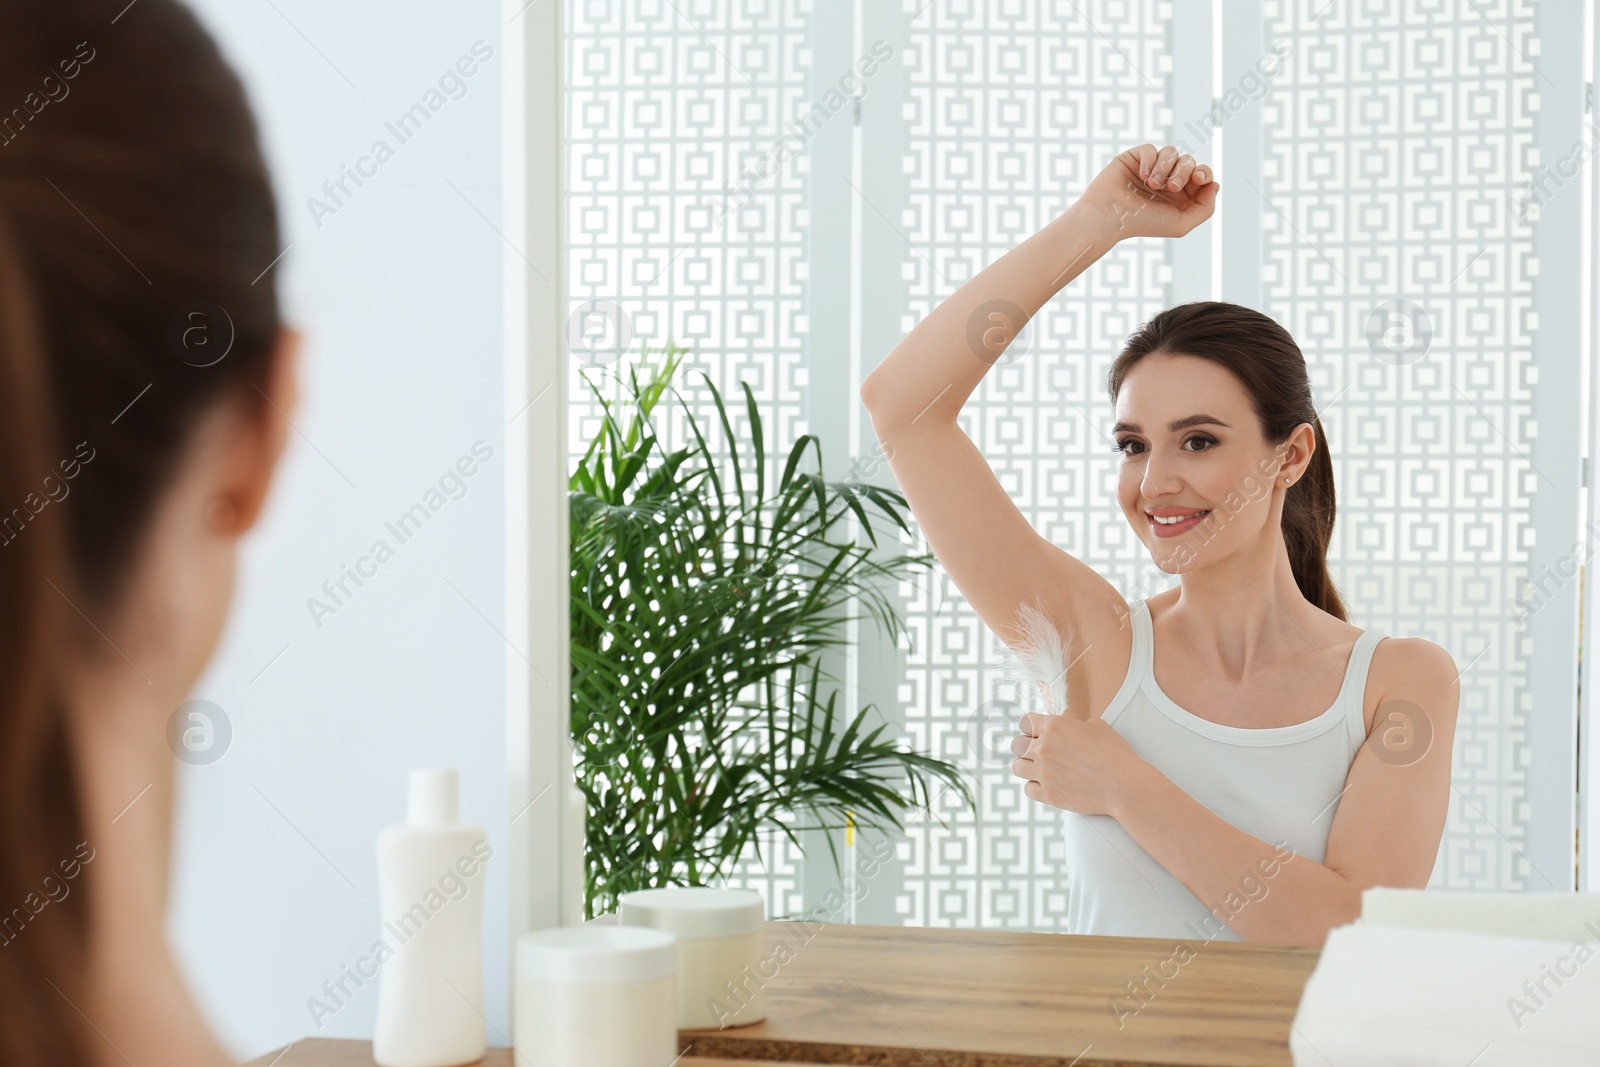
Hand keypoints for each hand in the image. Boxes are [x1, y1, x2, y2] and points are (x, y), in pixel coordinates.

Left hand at [1009, 711, 1144, 816]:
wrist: (1124, 785)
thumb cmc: (1115, 754)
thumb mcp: (1097, 726)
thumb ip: (1074, 725)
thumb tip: (1066, 727)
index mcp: (1054, 727)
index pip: (1024, 722)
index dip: (1030, 727)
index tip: (1035, 733)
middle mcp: (1043, 748)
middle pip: (1015, 745)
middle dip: (1024, 747)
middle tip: (1035, 752)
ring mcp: (1043, 772)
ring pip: (1016, 768)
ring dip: (1025, 767)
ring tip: (1037, 769)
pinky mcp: (1048, 794)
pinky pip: (1027, 789)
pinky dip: (1034, 787)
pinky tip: (1045, 784)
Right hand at [1078, 143, 1217, 241]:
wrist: (1110, 216)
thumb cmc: (1143, 223)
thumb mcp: (1182, 224)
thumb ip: (1205, 208)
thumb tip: (1214, 185)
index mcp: (1180, 195)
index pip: (1202, 175)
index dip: (1204, 173)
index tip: (1198, 179)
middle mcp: (1166, 180)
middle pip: (1189, 161)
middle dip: (1184, 171)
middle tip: (1170, 187)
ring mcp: (1151, 168)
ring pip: (1172, 152)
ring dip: (1166, 167)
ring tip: (1153, 184)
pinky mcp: (1134, 158)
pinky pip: (1151, 148)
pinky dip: (1150, 161)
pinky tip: (1142, 176)